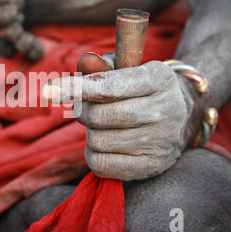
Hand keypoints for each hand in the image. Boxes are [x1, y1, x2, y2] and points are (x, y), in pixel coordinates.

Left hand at [42, 53, 190, 180]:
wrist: (182, 114)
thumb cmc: (142, 88)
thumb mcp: (128, 68)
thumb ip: (101, 66)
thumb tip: (80, 66)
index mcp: (158, 79)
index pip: (108, 86)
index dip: (75, 89)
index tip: (48, 90)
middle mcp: (165, 110)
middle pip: (98, 116)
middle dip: (83, 112)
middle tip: (87, 109)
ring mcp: (162, 141)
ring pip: (97, 141)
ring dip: (90, 133)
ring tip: (104, 126)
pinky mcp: (153, 166)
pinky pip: (103, 165)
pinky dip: (94, 155)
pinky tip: (105, 145)